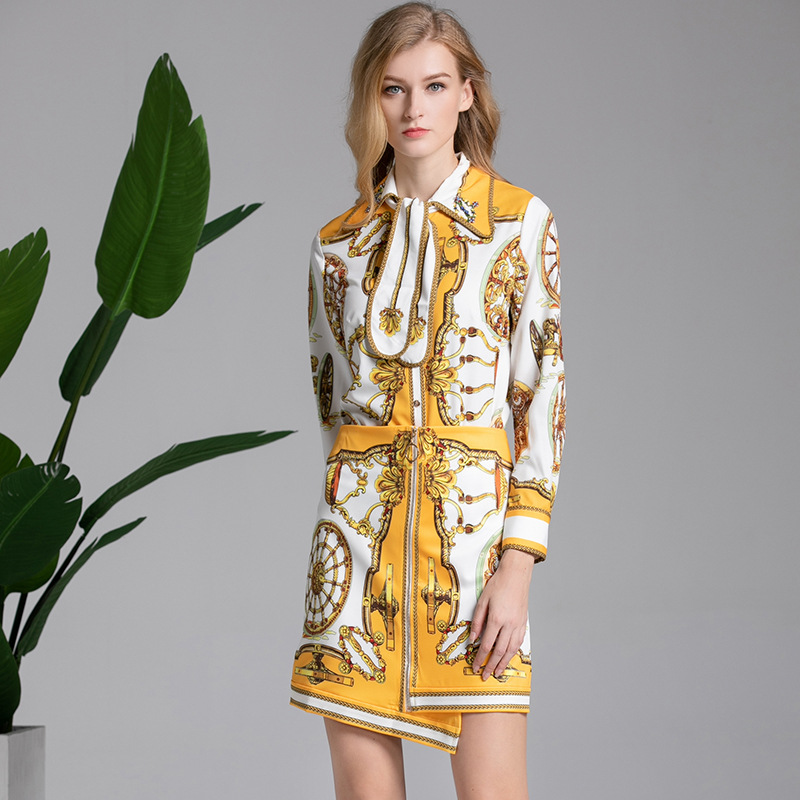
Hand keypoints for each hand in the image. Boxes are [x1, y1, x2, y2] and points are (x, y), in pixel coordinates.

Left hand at [468, 548, 533, 680]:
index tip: (476, 666)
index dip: (480, 658)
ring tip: (498, 672)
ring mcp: (518, 624)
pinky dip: (513, 652)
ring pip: (511, 649)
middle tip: (485, 675)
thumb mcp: (483, 601)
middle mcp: (509, 624)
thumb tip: (472, 638)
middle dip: (491, 665)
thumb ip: (477, 621)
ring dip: (504, 663)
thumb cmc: (498, 585)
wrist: (516, 575)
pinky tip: (509, 657)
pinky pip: (519, 642)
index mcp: (497, 619)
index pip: (486, 644)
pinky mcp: (524, 623)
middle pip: (499, 651)